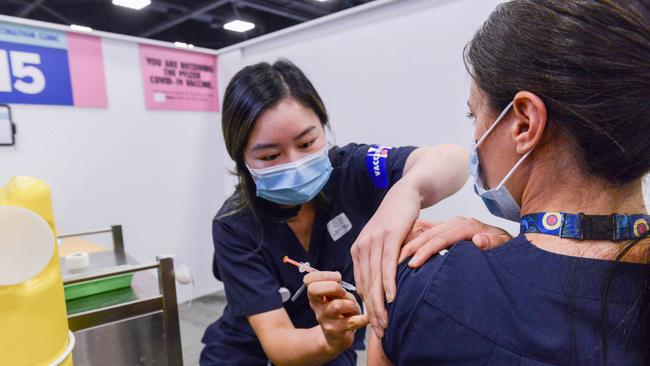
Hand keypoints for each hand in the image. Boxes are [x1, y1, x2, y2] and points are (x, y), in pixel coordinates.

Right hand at [305, 271, 368, 353]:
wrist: (335, 339)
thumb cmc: (338, 312)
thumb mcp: (334, 297)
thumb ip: (334, 286)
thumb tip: (337, 276)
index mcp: (315, 296)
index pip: (308, 280)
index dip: (322, 275)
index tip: (337, 277)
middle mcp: (318, 307)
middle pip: (315, 290)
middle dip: (333, 286)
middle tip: (343, 292)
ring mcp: (326, 320)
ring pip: (337, 305)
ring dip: (351, 303)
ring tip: (353, 307)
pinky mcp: (338, 331)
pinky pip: (353, 321)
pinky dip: (363, 318)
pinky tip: (368, 317)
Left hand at [350, 182, 420, 338]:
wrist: (404, 196)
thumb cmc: (397, 223)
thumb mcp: (384, 244)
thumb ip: (380, 263)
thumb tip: (381, 287)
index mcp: (358, 251)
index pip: (361, 285)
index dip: (366, 307)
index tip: (373, 325)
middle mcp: (362, 247)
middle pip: (366, 286)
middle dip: (372, 311)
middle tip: (379, 332)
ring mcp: (374, 241)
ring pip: (375, 278)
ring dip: (379, 303)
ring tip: (385, 322)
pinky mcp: (388, 236)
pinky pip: (387, 264)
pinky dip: (389, 283)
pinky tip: (391, 298)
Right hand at [399, 216, 511, 265]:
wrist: (506, 240)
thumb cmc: (504, 247)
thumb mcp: (504, 246)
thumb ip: (492, 243)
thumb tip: (478, 239)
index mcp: (468, 225)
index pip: (442, 238)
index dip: (427, 251)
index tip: (413, 263)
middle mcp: (456, 222)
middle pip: (429, 234)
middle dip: (411, 248)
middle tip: (395, 263)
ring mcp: (449, 224)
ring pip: (423, 232)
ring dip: (408, 244)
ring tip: (393, 257)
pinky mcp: (445, 229)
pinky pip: (424, 231)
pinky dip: (411, 238)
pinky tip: (398, 246)